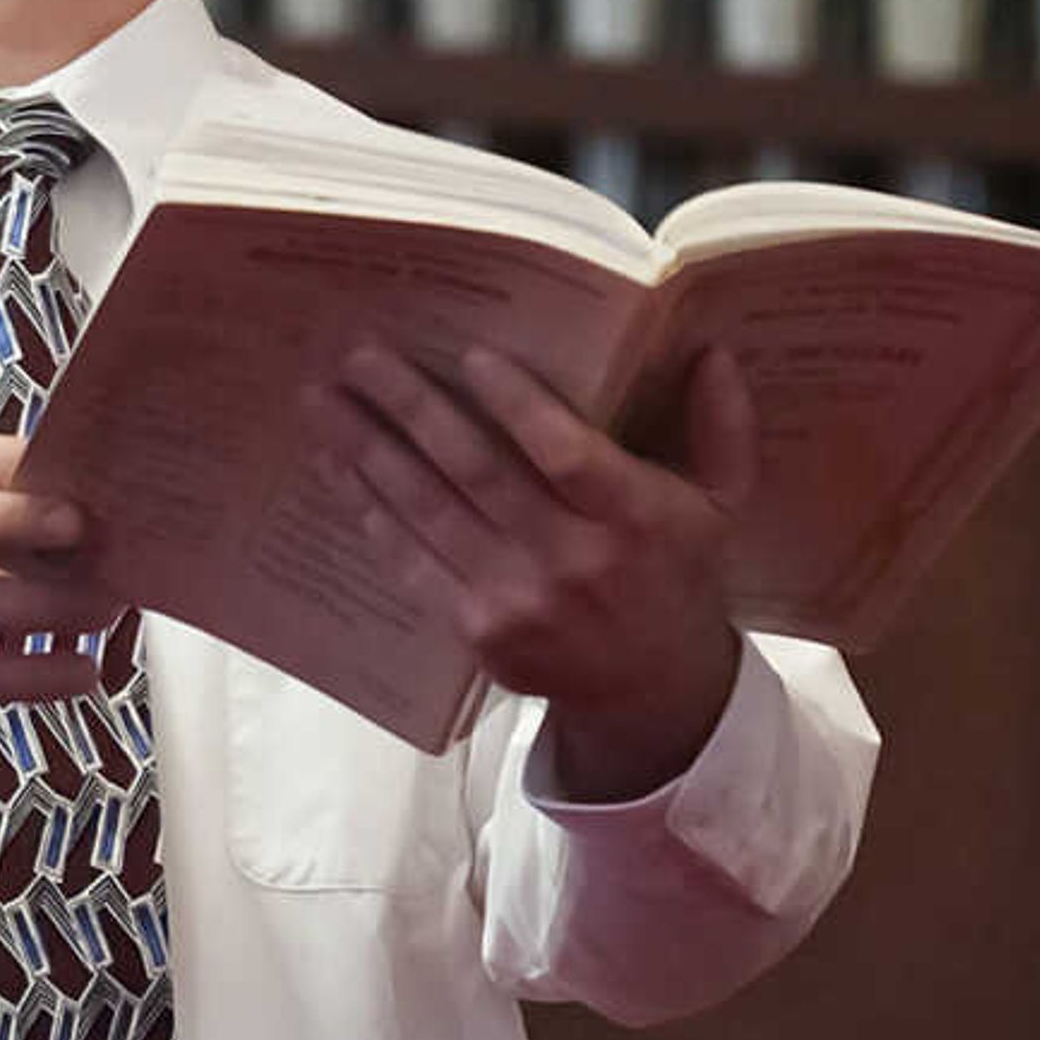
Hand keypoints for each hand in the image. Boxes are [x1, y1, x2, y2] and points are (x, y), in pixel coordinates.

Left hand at [309, 338, 755, 798]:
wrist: (650, 688)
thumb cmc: (676, 570)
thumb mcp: (719, 502)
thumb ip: (719, 426)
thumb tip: (713, 352)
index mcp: (638, 520)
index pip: (567, 454)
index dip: (516, 404)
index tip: (467, 353)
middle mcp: (574, 561)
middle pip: (476, 471)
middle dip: (409, 408)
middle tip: (357, 355)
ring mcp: (518, 599)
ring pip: (428, 510)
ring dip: (365, 450)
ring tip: (320, 401)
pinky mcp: (476, 629)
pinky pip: (410, 559)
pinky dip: (369, 508)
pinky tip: (335, 465)